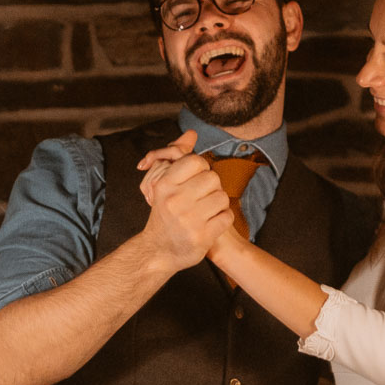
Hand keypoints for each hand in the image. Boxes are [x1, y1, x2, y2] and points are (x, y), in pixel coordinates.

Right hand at [139, 152, 231, 271]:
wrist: (158, 251)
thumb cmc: (165, 214)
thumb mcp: (165, 185)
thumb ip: (177, 156)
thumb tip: (192, 132)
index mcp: (164, 186)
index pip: (196, 162)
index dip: (201, 170)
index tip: (196, 181)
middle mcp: (175, 201)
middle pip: (213, 178)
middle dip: (212, 187)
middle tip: (203, 198)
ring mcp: (189, 220)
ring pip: (222, 197)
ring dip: (218, 204)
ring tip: (206, 211)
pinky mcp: (202, 237)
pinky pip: (226, 216)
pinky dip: (223, 219)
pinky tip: (211, 223)